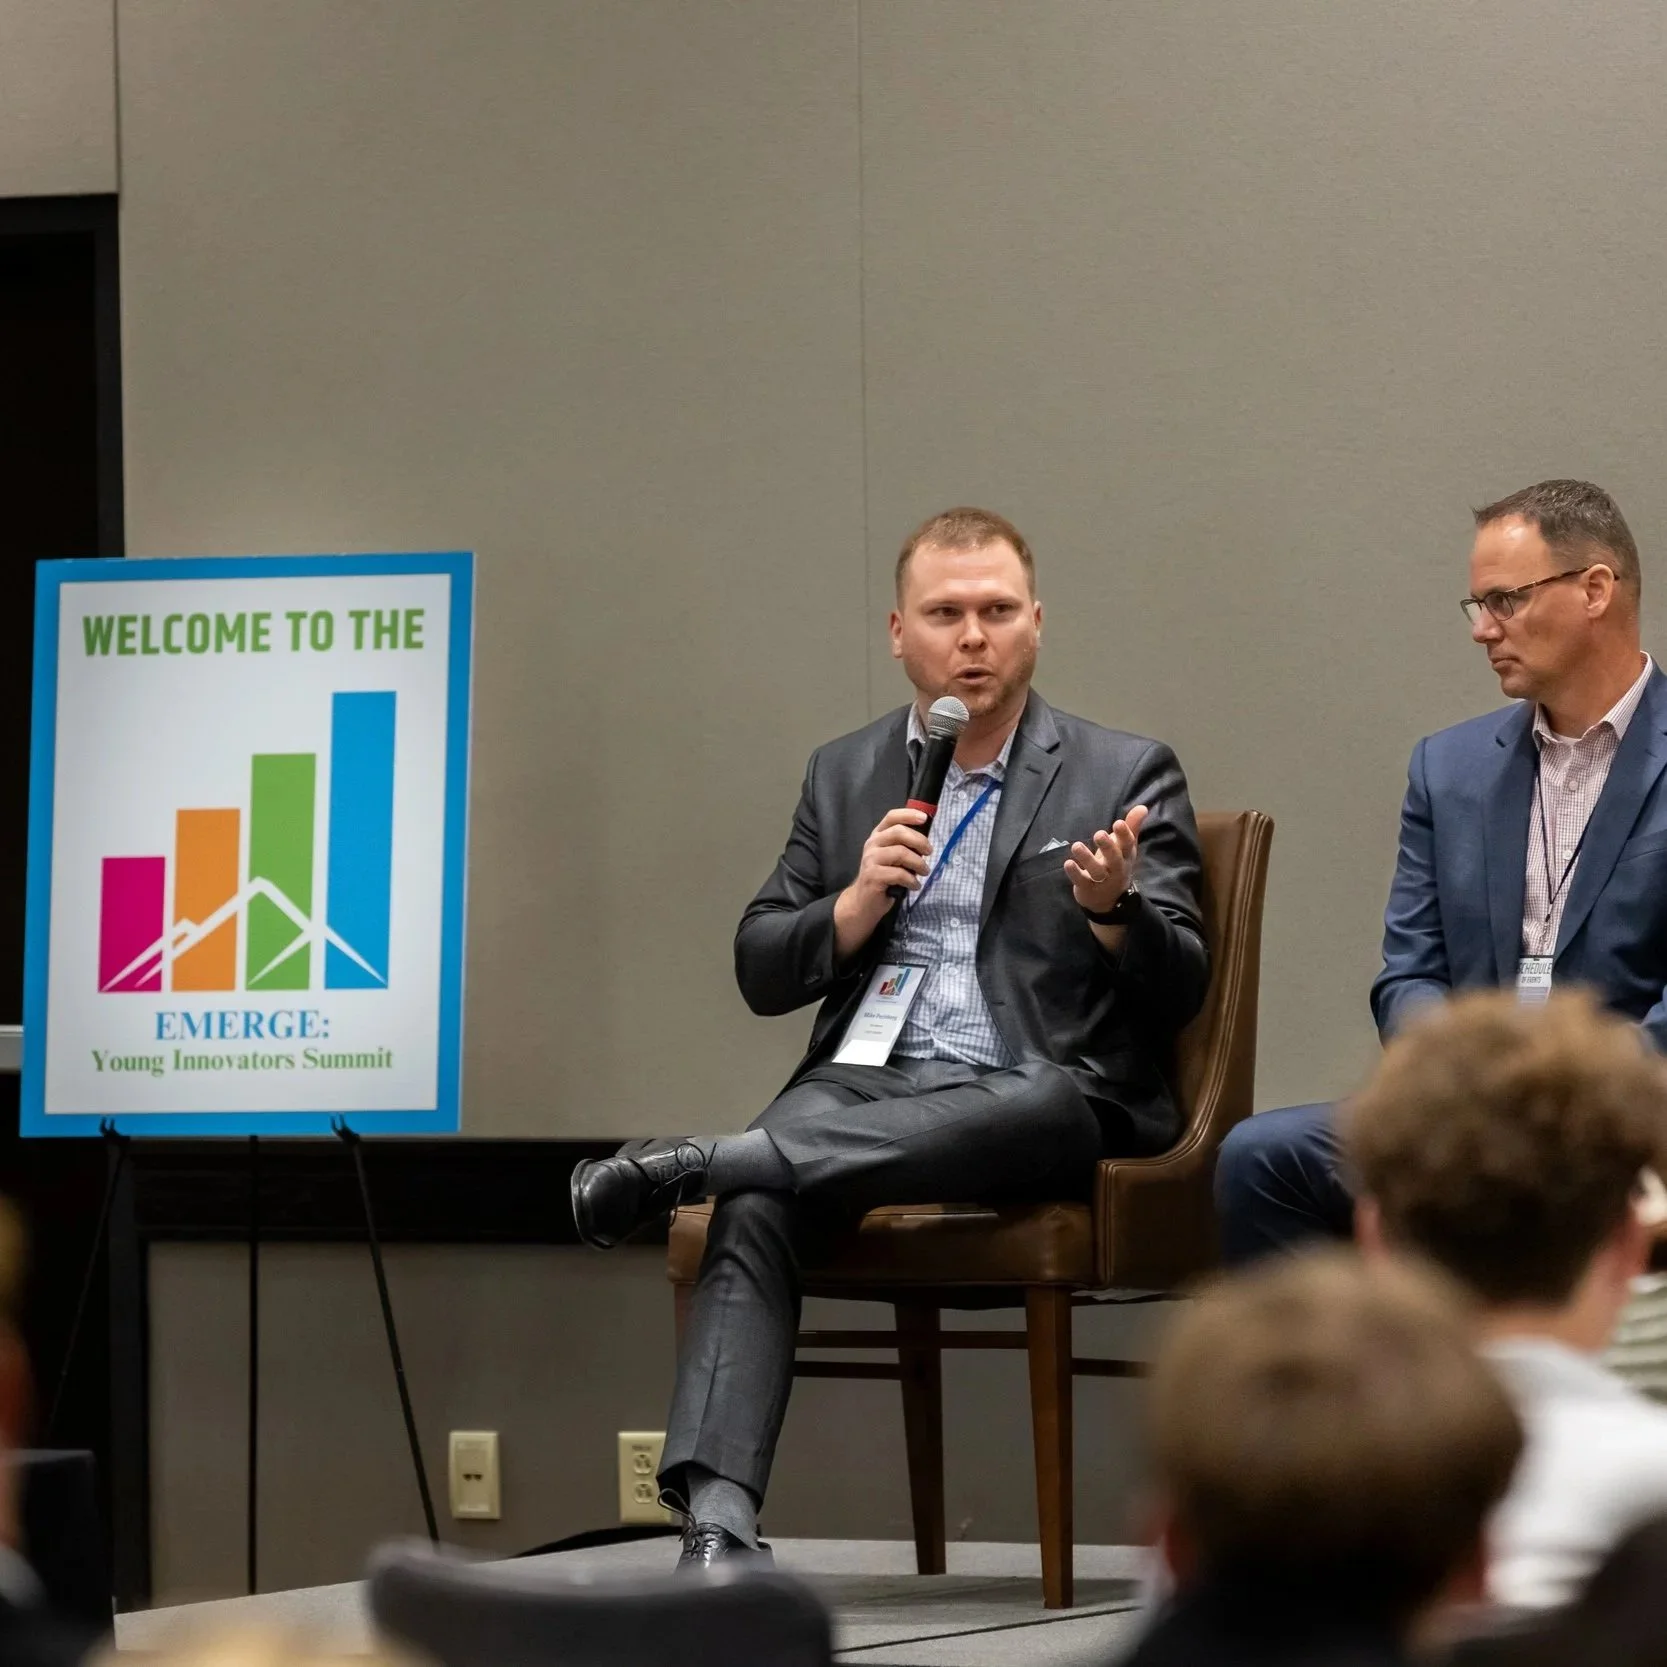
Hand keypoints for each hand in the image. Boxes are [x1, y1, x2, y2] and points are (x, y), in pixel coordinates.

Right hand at [833, 807, 930, 957]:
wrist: (863, 902)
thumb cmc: (883, 877)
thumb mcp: (893, 858)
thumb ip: (904, 846)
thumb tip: (926, 841)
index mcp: (878, 836)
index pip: (892, 817)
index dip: (908, 814)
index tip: (924, 818)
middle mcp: (872, 844)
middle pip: (898, 832)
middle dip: (919, 841)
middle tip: (929, 852)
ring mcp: (871, 859)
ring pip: (901, 853)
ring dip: (919, 863)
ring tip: (924, 872)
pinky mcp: (873, 876)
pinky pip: (899, 874)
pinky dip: (912, 880)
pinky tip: (915, 885)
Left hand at [1065, 805, 1147, 912]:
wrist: (1109, 901)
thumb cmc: (1117, 866)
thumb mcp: (1126, 848)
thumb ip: (1132, 827)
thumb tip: (1143, 807)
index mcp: (1126, 857)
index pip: (1128, 846)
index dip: (1124, 835)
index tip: (1118, 823)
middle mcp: (1116, 869)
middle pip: (1114, 860)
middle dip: (1108, 847)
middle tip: (1099, 834)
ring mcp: (1102, 881)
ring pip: (1096, 871)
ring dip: (1087, 858)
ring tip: (1076, 845)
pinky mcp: (1087, 888)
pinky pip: (1081, 881)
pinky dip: (1075, 873)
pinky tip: (1068, 862)